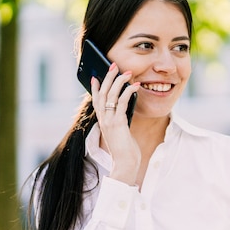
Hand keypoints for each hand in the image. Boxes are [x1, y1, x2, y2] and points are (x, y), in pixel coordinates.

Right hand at [91, 63, 140, 184]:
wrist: (125, 163)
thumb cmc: (125, 149)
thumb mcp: (120, 131)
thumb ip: (119, 119)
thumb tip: (125, 105)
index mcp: (102, 121)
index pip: (95, 100)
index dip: (94, 87)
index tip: (95, 76)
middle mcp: (103, 119)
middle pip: (102, 93)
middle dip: (108, 77)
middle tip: (114, 65)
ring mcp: (109, 121)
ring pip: (110, 95)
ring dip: (119, 81)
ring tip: (128, 72)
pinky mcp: (117, 123)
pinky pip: (121, 102)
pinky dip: (128, 92)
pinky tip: (135, 86)